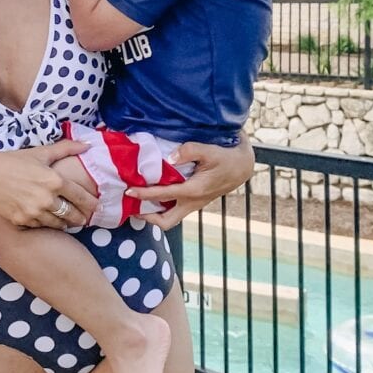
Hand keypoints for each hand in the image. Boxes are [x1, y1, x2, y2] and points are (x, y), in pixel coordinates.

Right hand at [0, 140, 96, 228]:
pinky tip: (47, 220)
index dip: (91, 204)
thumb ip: (67, 148)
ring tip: (68, 222)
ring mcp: (34, 211)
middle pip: (72, 214)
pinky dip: (45, 224)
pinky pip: (40, 226)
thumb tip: (88, 144)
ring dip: (64, 223)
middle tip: (84, 219)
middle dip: (80, 218)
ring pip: (57, 223)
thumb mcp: (41, 152)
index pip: (81, 197)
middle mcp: (46, 199)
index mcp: (54, 181)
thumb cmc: (14, 160)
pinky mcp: (22, 220)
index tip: (96, 207)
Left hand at [126, 135, 255, 229]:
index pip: (162, 196)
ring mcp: (195, 204)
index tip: (129, 190)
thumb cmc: (227, 157)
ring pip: (170, 218)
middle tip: (132, 205)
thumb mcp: (210, 150)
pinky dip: (163, 206)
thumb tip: (169, 157)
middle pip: (166, 222)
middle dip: (147, 217)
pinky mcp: (196, 201)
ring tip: (139, 201)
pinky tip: (155, 193)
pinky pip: (175, 210)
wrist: (243, 166)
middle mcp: (192, 202)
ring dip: (154, 213)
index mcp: (194, 191)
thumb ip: (189, 151)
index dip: (143, 194)